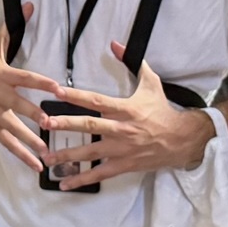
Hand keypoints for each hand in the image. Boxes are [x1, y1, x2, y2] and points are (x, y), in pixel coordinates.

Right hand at [0, 3, 62, 171]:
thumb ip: (12, 28)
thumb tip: (29, 5)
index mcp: (2, 76)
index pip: (25, 78)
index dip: (41, 82)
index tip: (58, 88)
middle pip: (18, 106)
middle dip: (33, 115)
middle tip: (50, 123)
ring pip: (13, 129)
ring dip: (30, 141)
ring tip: (47, 152)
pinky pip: (7, 143)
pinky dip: (22, 155)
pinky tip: (36, 165)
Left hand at [42, 41, 216, 186]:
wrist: (182, 139)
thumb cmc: (162, 110)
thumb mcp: (151, 82)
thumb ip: (132, 61)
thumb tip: (115, 43)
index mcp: (125, 108)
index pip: (96, 100)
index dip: (76, 95)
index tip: (57, 91)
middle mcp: (121, 129)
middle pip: (89, 126)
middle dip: (66, 125)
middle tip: (46, 123)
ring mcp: (121, 149)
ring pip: (90, 153)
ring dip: (67, 155)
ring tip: (47, 157)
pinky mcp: (123, 165)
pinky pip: (99, 173)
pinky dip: (81, 179)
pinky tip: (65, 183)